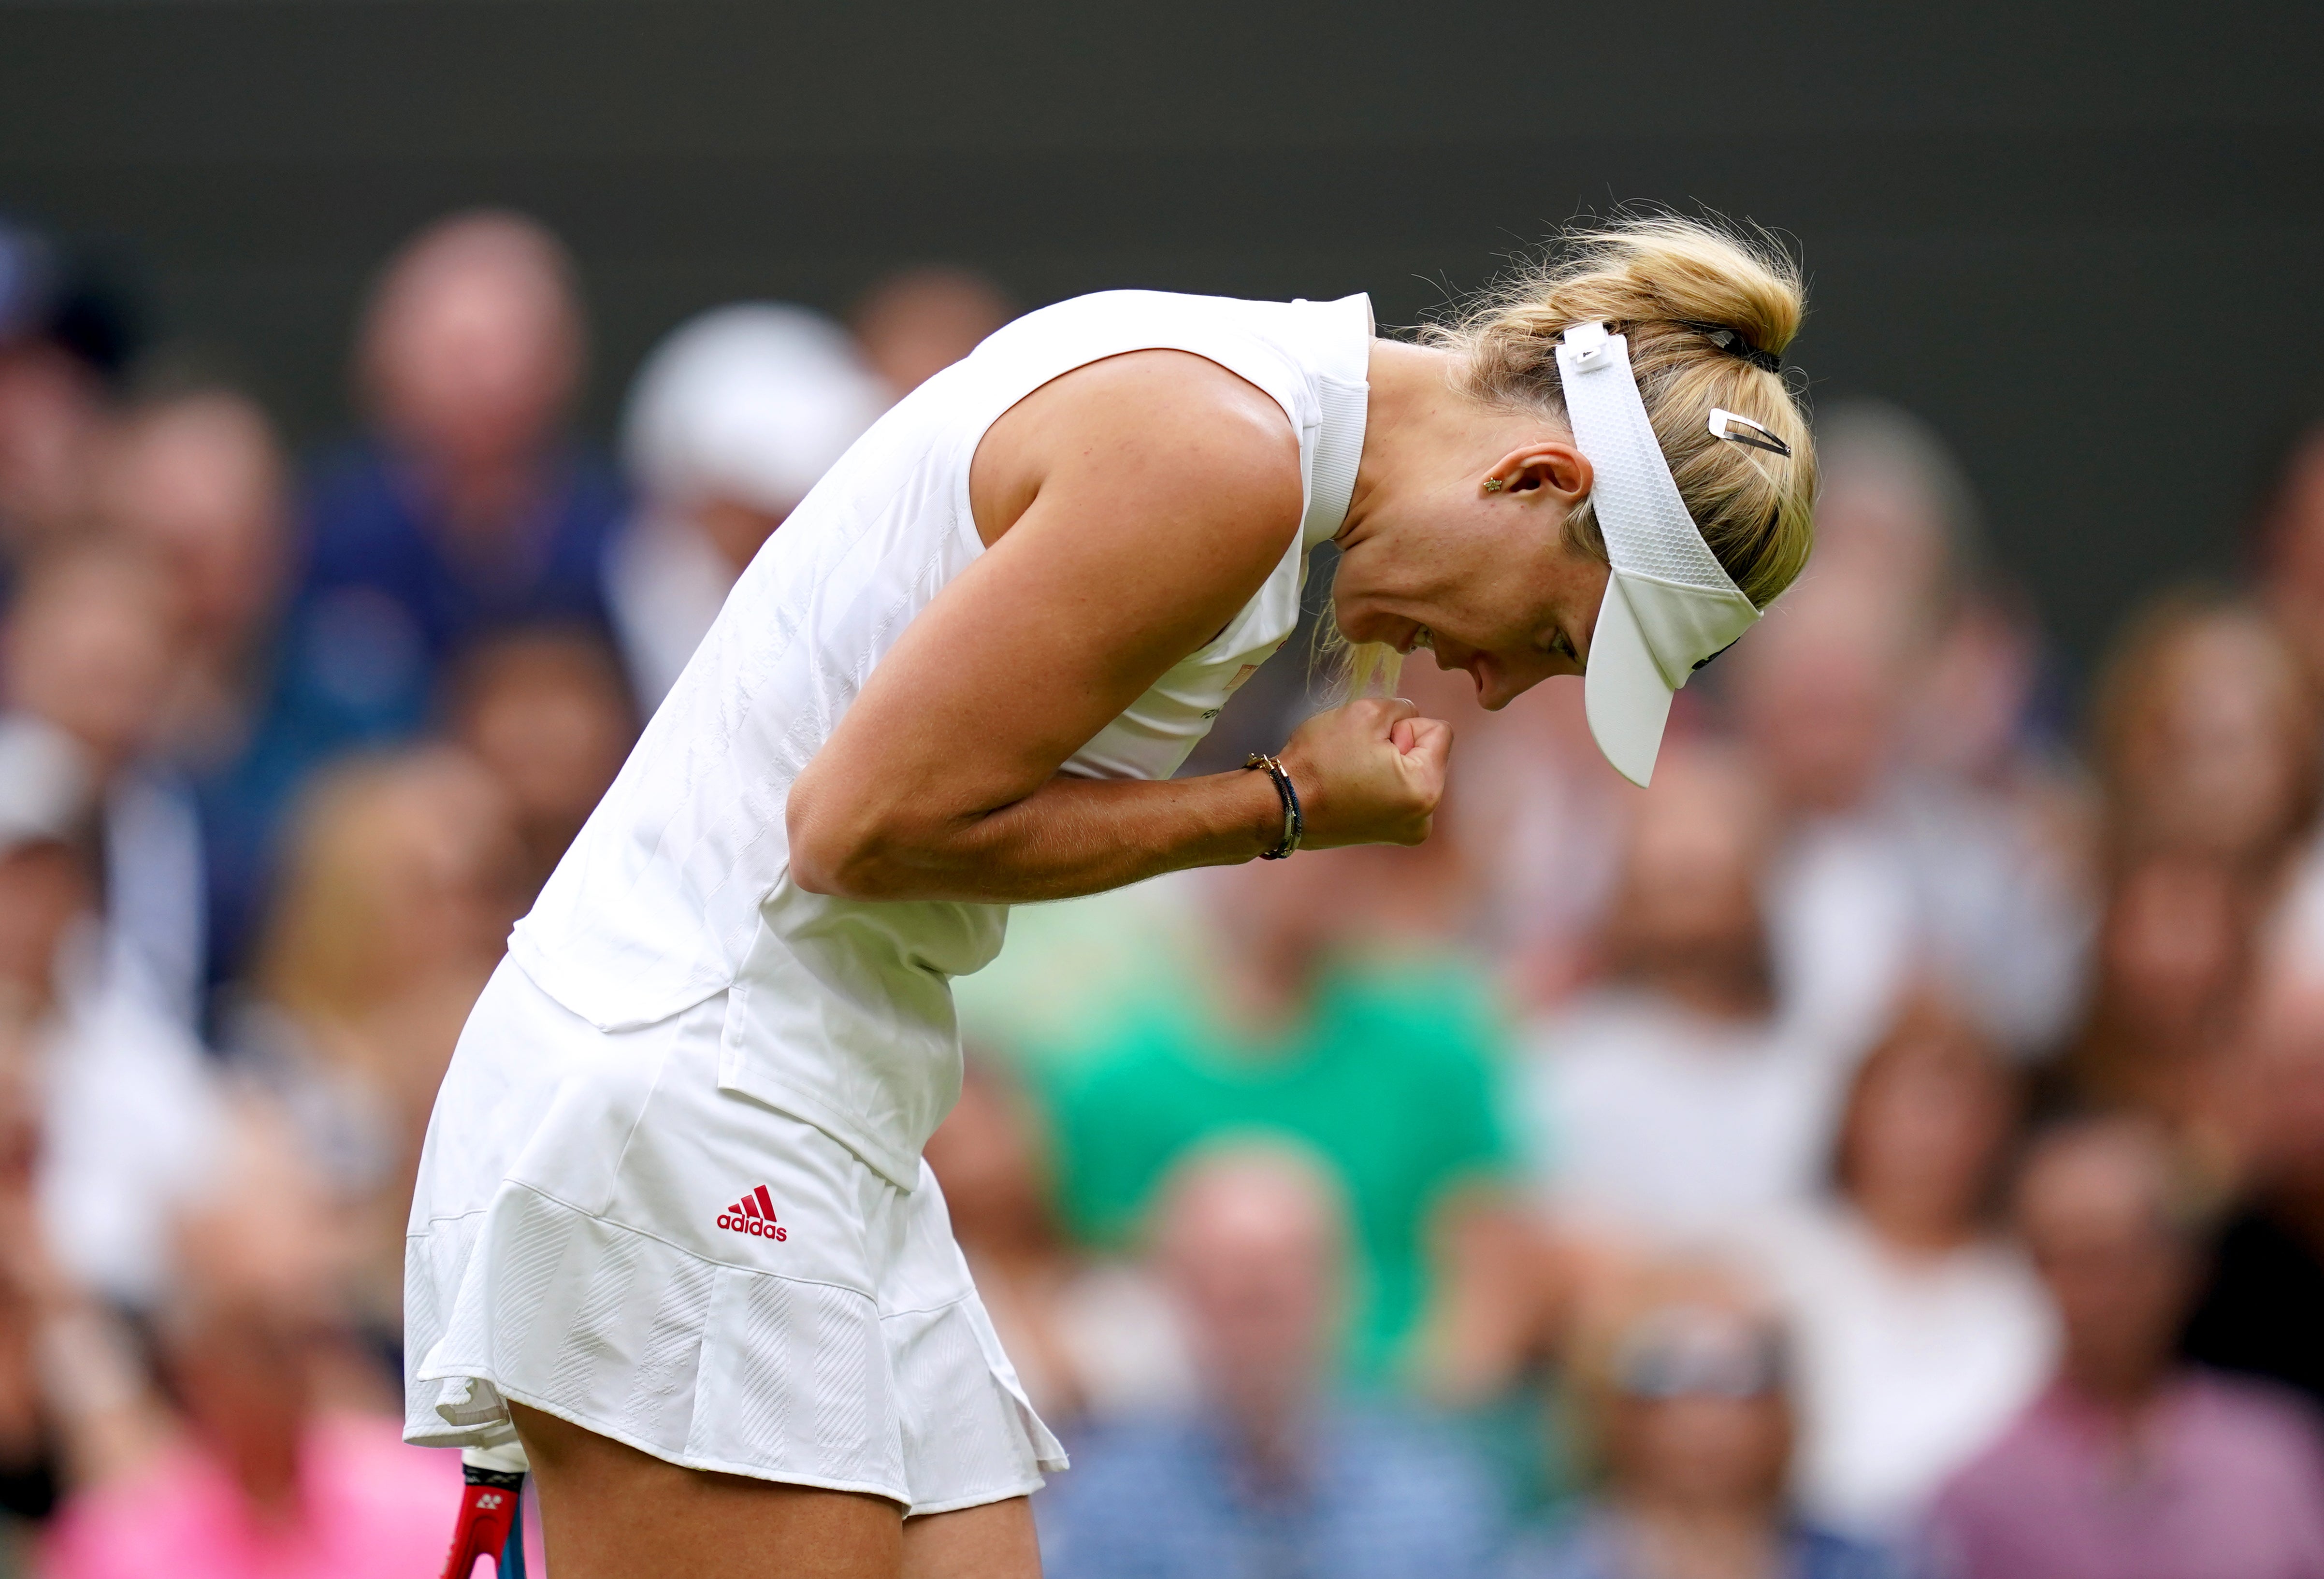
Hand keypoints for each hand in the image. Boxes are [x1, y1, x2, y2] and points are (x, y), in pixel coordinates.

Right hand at [1277, 697, 1451, 848]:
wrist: (1280, 805)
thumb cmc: (1320, 761)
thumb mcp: (1366, 712)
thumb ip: (1402, 708)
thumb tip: (1410, 719)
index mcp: (1427, 790)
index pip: (1440, 731)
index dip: (1404, 726)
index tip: (1373, 742)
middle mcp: (1425, 819)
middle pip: (1427, 755)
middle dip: (1398, 747)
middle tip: (1358, 758)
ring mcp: (1406, 832)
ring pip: (1410, 772)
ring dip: (1387, 764)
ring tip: (1352, 772)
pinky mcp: (1387, 835)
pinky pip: (1395, 792)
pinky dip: (1378, 783)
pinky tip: (1351, 786)